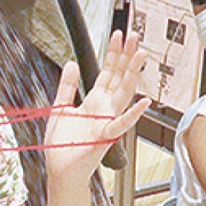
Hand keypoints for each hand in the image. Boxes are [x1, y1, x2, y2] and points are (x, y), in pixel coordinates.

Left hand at [44, 31, 148, 179]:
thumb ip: (67, 85)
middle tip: (135, 37)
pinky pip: (121, 124)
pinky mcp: (105, 135)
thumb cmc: (62, 144)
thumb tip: (72, 63)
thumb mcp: (60, 107)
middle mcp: (104, 109)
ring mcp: (107, 121)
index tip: (119, 36)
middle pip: (119, 77)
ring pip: (124, 93)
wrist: (60, 169)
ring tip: (141, 55)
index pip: (107, 72)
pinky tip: (144, 102)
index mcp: (94, 101)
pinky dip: (133, 114)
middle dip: (126, 56)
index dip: (113, 53)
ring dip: (132, 74)